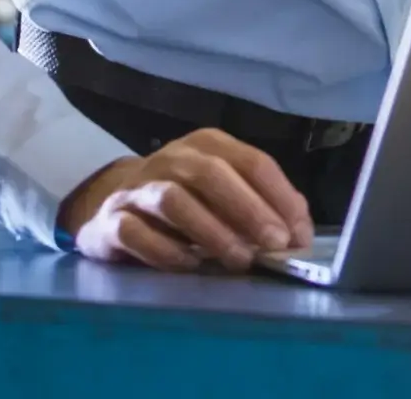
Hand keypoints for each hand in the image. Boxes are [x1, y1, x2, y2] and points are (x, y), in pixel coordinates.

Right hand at [57, 128, 314, 271]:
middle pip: (212, 174)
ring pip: (174, 200)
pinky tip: (190, 266)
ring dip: (212, 231)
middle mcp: (172, 158)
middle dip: (249, 209)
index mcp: (208, 145)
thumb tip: (298, 231)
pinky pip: (137, 233)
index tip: (298, 234)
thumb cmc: (185, 199)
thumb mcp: (224, 191)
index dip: (280, 197)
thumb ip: (261, 204)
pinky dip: (166, 251)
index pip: (252, 162)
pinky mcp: (112, 220)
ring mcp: (138, 188)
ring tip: (239, 260)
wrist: (112, 205)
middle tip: (274, 244)